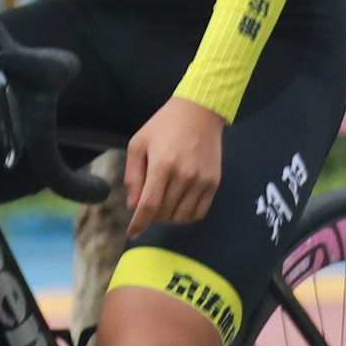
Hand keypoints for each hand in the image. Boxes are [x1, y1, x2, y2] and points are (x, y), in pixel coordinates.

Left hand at [125, 94, 225, 228]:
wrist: (198, 113)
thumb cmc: (162, 127)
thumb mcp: (138, 145)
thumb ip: (133, 176)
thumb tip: (133, 205)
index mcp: (162, 165)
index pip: (150, 205)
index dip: (139, 222)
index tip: (132, 233)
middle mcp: (185, 176)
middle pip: (165, 212)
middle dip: (151, 216)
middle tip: (146, 207)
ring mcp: (202, 180)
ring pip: (182, 216)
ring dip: (168, 218)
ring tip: (161, 205)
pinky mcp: (214, 182)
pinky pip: (200, 211)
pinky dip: (186, 216)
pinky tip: (177, 207)